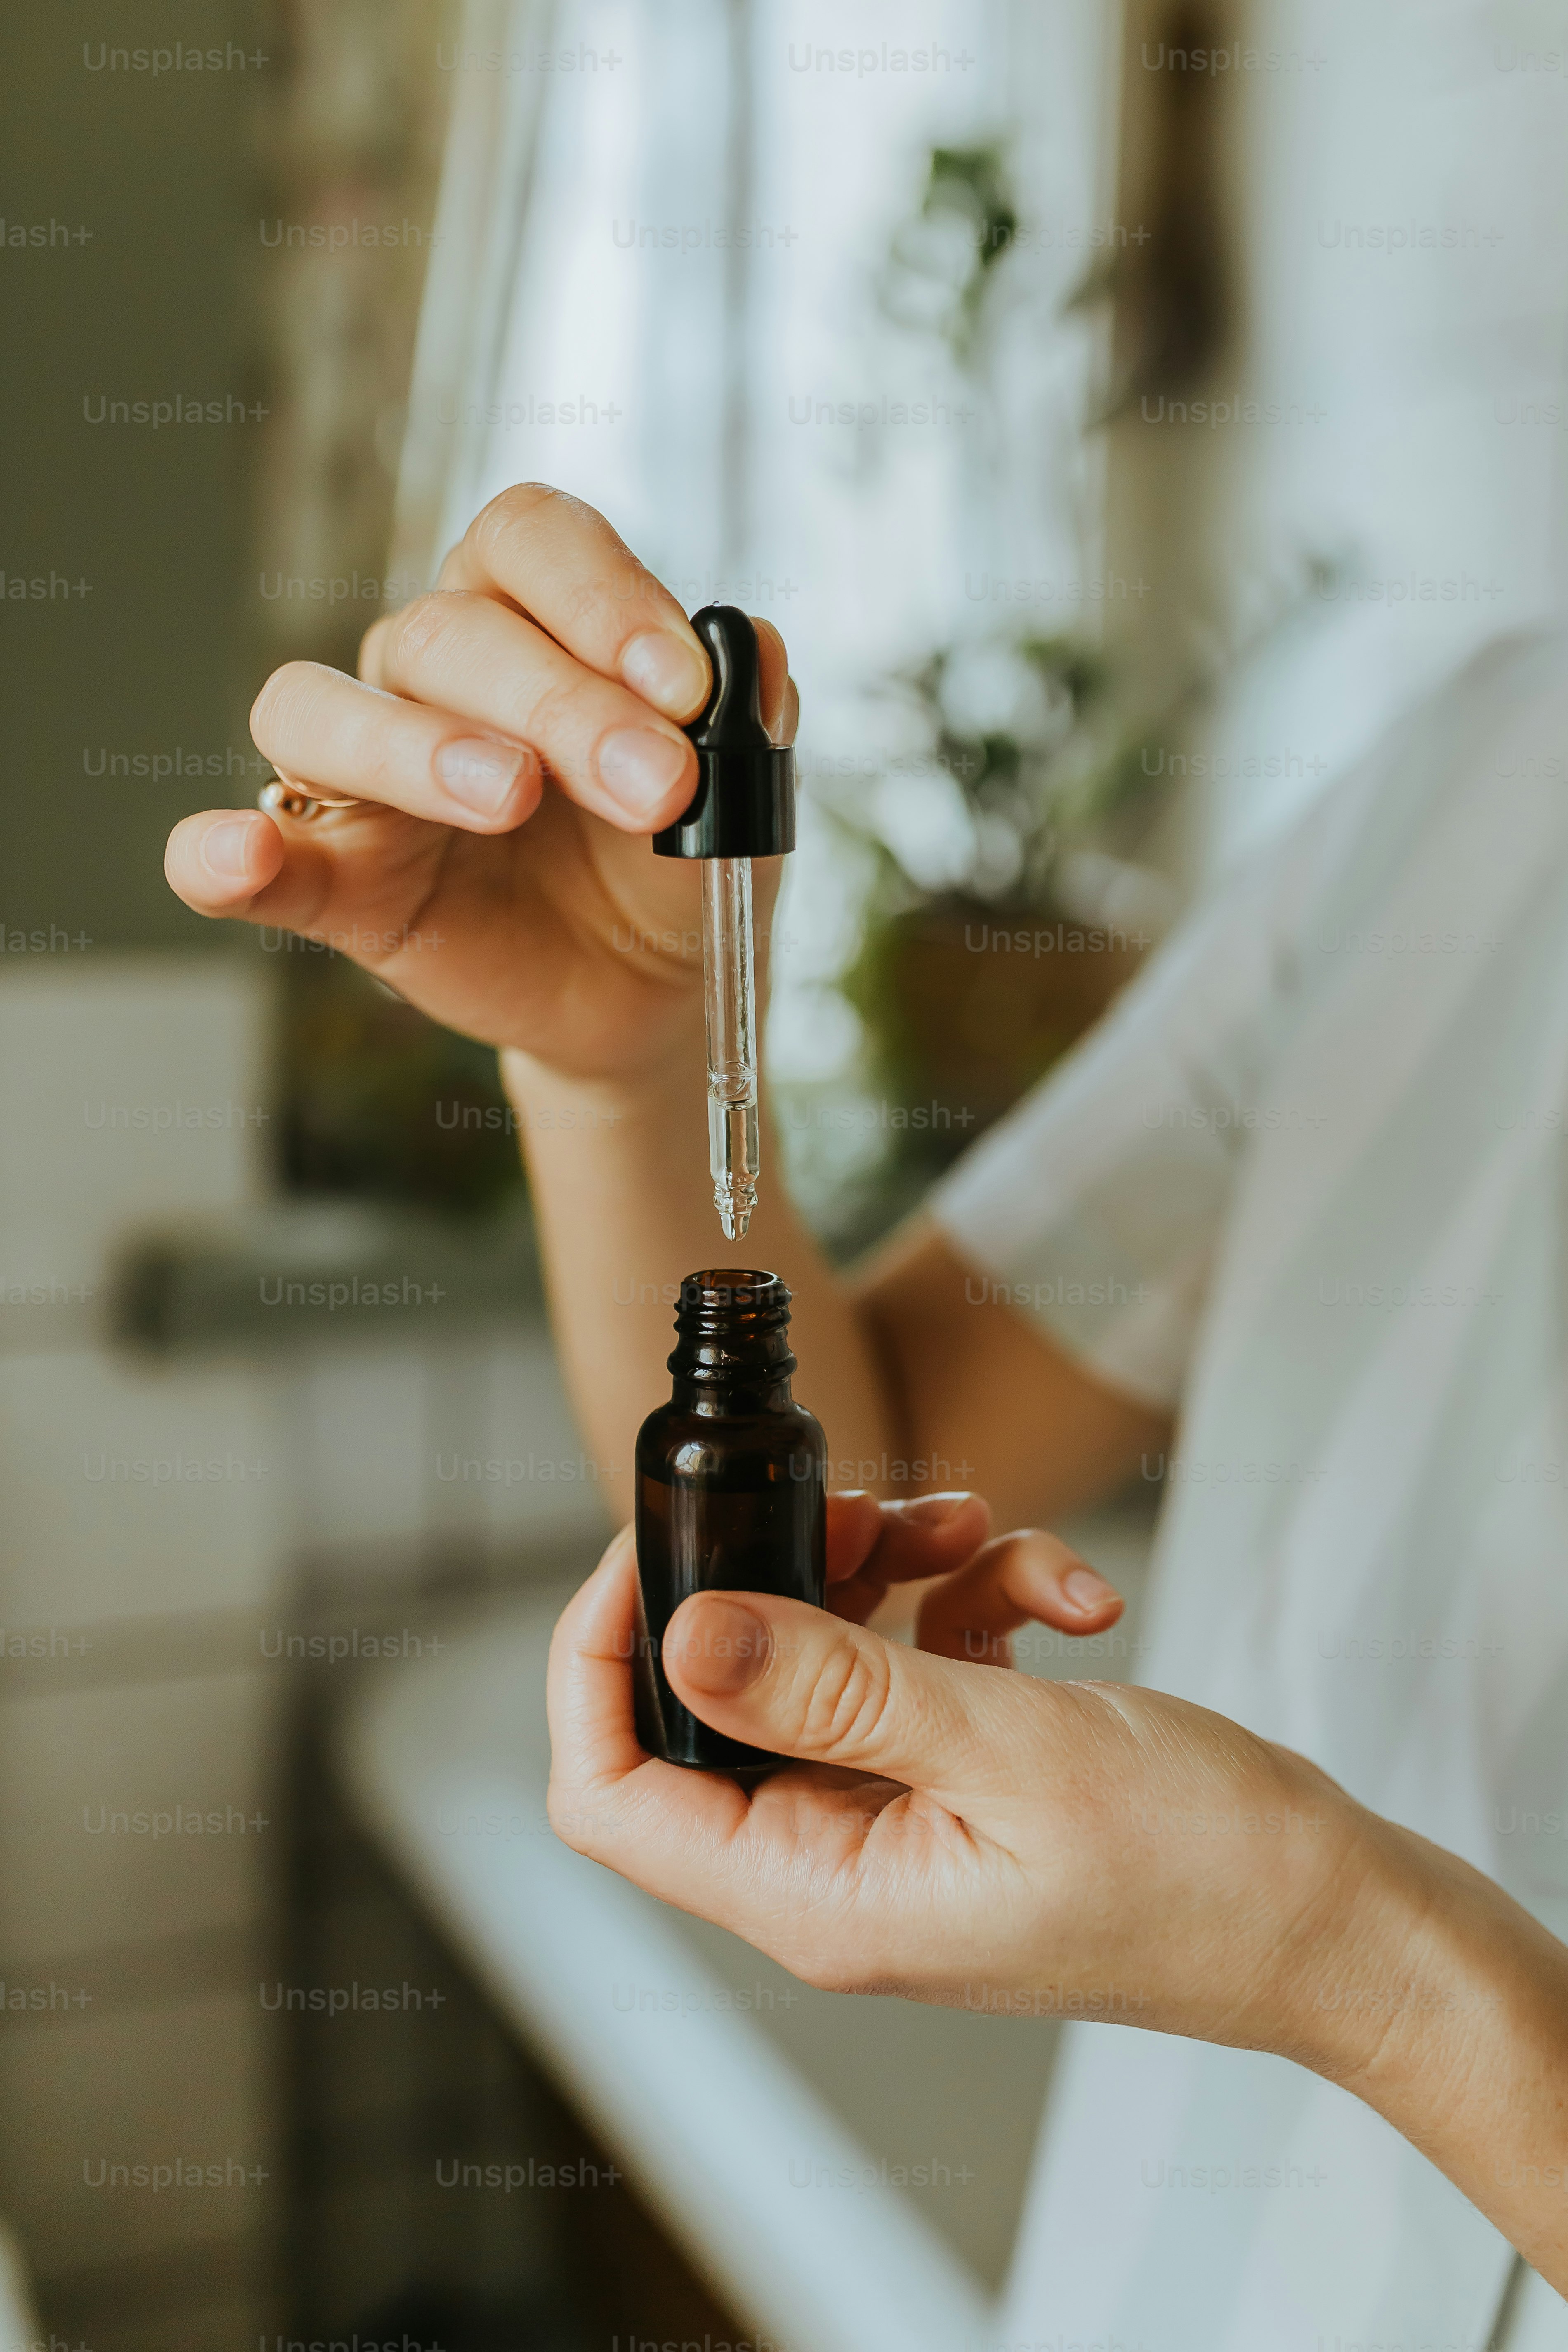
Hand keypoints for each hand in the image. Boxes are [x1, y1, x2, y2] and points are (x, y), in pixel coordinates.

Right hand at [163, 485, 795, 1083]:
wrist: (656, 990)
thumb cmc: (679, 865)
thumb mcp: (736, 798)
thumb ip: (745, 721)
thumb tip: (754, 650)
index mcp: (529, 615)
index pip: (531, 539)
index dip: (604, 597)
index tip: (688, 688)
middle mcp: (429, 671)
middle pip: (449, 632)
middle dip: (562, 706)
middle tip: (654, 789)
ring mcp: (364, 776)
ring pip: (323, 707)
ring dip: (414, 747)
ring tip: (505, 797)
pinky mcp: (337, 881)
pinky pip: (250, 855)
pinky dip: (224, 853)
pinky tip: (236, 857)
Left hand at [547, 1495, 1369, 2058]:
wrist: (1330, 1912)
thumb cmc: (1197, 1870)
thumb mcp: (1009, 1757)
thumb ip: (841, 1692)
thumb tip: (687, 1636)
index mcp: (816, 1893)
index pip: (614, 1794)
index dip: (598, 1665)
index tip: (659, 1550)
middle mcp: (837, 1859)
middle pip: (722, 1696)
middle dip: (780, 1578)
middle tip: (854, 1508)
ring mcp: (901, 1814)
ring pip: (829, 1654)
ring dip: (895, 1570)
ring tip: (976, 1526)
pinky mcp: (964, 1772)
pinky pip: (925, 1657)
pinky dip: (982, 1599)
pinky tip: (1068, 1593)